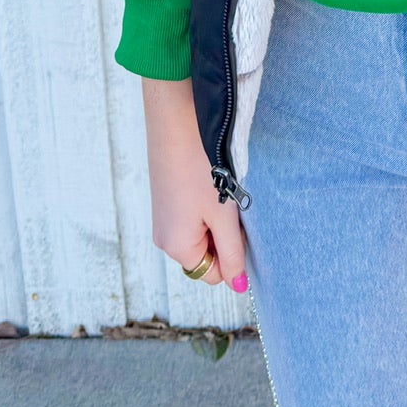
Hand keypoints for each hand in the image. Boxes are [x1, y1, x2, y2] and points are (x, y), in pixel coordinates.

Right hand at [141, 77, 248, 294]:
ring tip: (223, 188)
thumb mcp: (224, 216)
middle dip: (225, 234)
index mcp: (177, 248)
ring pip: (201, 230)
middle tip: (233, 204)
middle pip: (206, 253)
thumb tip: (240, 288)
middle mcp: (164, 237)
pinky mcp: (166, 195)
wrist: (177, 118)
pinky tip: (212, 178)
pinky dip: (207, 202)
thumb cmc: (201, 168)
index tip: (242, 225)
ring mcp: (163, 215)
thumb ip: (233, 254)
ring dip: (217, 216)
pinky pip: (192, 212)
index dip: (233, 256)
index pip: (213, 274)